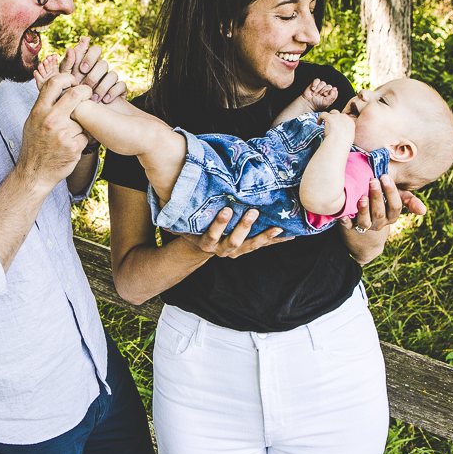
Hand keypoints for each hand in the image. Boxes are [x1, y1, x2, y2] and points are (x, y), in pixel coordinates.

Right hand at [18, 70, 92, 190]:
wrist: (34, 173)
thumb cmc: (34, 146)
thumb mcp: (32, 121)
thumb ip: (44, 105)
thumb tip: (58, 87)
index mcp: (39, 111)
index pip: (54, 82)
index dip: (68, 77)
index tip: (74, 81)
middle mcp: (50, 120)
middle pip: (75, 94)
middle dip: (86, 91)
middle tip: (89, 94)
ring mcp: (63, 134)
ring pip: (82, 119)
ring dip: (81, 125)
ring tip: (68, 136)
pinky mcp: (74, 147)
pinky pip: (85, 136)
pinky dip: (81, 140)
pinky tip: (70, 147)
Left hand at [59, 37, 126, 103]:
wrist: (85, 121)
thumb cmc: (72, 100)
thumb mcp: (66, 83)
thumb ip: (67, 66)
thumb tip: (70, 48)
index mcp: (89, 65)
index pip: (95, 50)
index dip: (90, 57)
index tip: (82, 69)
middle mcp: (100, 71)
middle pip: (103, 64)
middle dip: (94, 76)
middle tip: (85, 86)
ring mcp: (110, 80)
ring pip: (112, 74)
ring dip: (101, 87)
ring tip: (94, 100)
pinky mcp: (119, 90)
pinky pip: (121, 85)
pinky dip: (113, 92)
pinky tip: (105, 101)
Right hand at [174, 207, 290, 258]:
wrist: (202, 244)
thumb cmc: (193, 227)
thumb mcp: (182, 223)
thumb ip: (174, 217)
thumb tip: (161, 203)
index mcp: (207, 243)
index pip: (211, 236)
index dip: (219, 225)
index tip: (226, 210)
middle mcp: (223, 250)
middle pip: (234, 242)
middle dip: (244, 228)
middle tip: (252, 212)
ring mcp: (238, 250)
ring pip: (251, 246)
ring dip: (265, 237)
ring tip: (277, 228)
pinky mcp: (249, 246)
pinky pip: (264, 244)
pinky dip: (276, 240)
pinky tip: (291, 234)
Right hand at [300, 78, 337, 111]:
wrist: (307, 104)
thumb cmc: (317, 104)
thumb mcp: (326, 102)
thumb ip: (332, 96)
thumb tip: (335, 88)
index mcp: (330, 94)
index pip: (334, 90)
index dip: (329, 92)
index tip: (325, 95)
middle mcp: (326, 90)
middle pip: (329, 86)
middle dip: (323, 91)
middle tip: (319, 95)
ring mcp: (320, 87)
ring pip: (323, 83)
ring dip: (318, 89)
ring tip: (315, 94)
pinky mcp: (315, 84)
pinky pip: (317, 80)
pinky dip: (315, 84)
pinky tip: (312, 89)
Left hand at [317, 109, 354, 142]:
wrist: (339, 142)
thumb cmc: (343, 143)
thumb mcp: (350, 137)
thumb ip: (348, 133)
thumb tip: (344, 135)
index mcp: (350, 122)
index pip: (345, 118)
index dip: (340, 122)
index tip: (337, 127)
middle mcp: (344, 117)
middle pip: (339, 115)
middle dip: (335, 118)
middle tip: (331, 125)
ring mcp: (337, 116)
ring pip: (333, 112)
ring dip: (329, 116)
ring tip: (325, 123)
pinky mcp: (329, 117)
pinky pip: (323, 114)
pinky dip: (320, 118)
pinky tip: (318, 122)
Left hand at [342, 175, 427, 233]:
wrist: (363, 224)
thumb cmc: (382, 202)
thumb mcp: (396, 200)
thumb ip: (409, 200)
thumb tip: (424, 211)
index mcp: (391, 216)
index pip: (395, 206)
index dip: (391, 193)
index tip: (385, 177)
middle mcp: (379, 223)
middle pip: (380, 213)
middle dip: (377, 196)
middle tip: (372, 180)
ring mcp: (365, 226)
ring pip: (366, 222)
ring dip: (364, 210)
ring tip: (362, 198)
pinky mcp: (350, 227)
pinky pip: (348, 226)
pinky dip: (346, 221)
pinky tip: (344, 214)